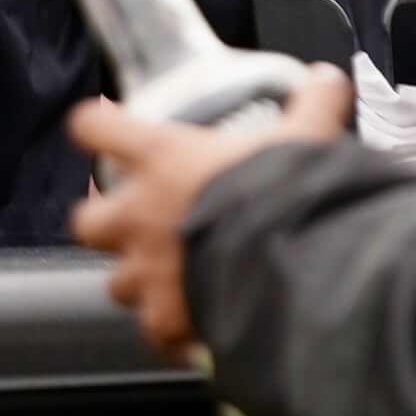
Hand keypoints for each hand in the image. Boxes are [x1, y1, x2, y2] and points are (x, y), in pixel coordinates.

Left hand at [66, 65, 351, 355]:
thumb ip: (312, 105)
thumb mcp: (303, 136)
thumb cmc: (282, 194)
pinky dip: (171, 334)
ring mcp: (147, 270)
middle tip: (136, 221)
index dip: (96, 126)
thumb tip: (328, 82)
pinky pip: (156, 333)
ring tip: (169, 280)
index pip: (96, 128)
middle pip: (88, 220)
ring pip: (117, 281)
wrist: (286, 265)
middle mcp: (141, 214)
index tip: (99, 127)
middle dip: (106, 223)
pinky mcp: (166, 318)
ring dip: (140, 280)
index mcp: (161, 159)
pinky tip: (191, 333)